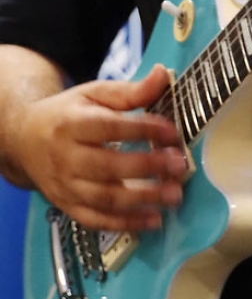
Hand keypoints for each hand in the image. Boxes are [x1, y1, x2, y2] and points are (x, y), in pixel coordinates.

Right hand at [14, 64, 185, 231]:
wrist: (25, 140)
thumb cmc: (68, 114)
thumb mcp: (94, 94)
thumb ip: (129, 91)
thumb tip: (162, 75)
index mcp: (73, 124)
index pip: (110, 127)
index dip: (143, 129)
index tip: (173, 132)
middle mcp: (66, 157)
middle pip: (107, 166)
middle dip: (146, 167)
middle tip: (179, 166)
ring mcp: (65, 186)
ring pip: (104, 198)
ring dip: (142, 200)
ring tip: (174, 195)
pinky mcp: (67, 206)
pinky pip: (96, 220)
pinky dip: (125, 223)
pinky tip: (153, 220)